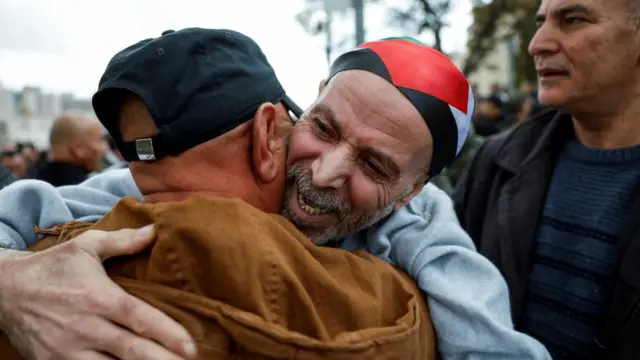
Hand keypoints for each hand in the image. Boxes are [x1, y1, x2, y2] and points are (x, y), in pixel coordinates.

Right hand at [0, 225, 196, 359]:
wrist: (5, 289)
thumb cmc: (53, 266)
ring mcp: (68, 349)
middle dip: (162, 359)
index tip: (190, 345)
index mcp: (98, 297)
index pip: (139, 318)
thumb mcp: (86, 246)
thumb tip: (154, 231)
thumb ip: (122, 241)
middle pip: (131, 349)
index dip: (167, 333)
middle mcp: (85, 326)